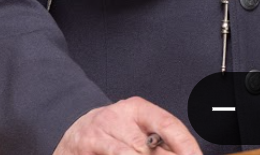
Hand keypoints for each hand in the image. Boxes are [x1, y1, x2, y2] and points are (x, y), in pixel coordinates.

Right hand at [53, 97, 201, 154]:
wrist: (74, 134)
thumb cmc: (111, 134)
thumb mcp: (135, 132)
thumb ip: (156, 143)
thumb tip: (186, 154)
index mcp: (138, 109)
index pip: (168, 124)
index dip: (185, 144)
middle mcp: (119, 115)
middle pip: (148, 147)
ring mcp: (101, 130)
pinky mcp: (86, 143)